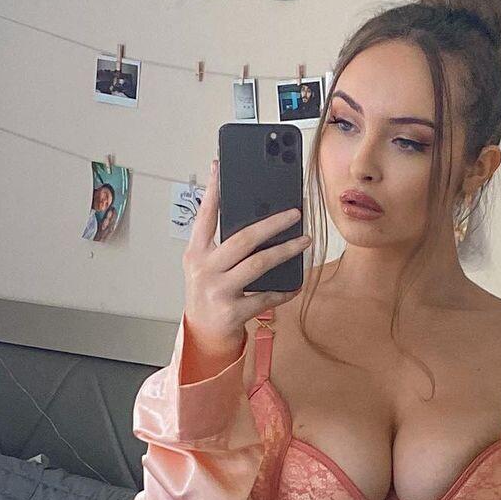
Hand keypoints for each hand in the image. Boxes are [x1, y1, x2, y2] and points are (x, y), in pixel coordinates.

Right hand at [182, 158, 312, 343]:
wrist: (202, 333)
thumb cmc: (210, 293)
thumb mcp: (207, 266)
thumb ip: (222, 245)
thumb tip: (257, 219)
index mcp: (195, 252)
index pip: (205, 216)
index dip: (214, 191)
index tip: (221, 166)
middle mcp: (204, 269)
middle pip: (242, 239)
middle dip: (272, 223)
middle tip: (295, 212)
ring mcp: (217, 290)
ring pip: (258, 265)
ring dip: (285, 251)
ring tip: (304, 241)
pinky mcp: (232, 312)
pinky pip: (265, 297)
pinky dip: (284, 290)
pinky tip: (296, 283)